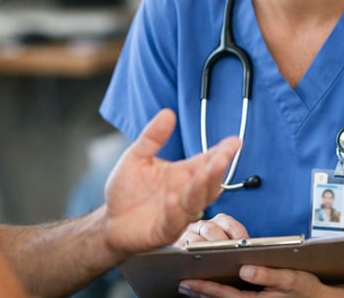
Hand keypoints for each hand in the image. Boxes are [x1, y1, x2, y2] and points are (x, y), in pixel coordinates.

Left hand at [100, 108, 240, 254]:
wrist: (109, 220)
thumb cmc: (126, 190)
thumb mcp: (137, 156)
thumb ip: (153, 136)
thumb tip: (167, 113)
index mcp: (183, 174)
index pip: (207, 161)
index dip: (222, 152)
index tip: (234, 141)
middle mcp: (185, 193)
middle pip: (209, 182)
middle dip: (217, 169)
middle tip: (222, 156)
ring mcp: (178, 212)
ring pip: (196, 201)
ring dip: (201, 188)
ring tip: (203, 173)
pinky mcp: (165, 230)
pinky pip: (175, 221)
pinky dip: (176, 211)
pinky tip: (174, 199)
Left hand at [179, 266, 329, 297]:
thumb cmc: (306, 289)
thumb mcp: (292, 280)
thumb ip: (269, 275)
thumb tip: (245, 269)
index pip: (226, 295)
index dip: (206, 288)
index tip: (189, 281)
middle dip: (200, 292)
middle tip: (181, 283)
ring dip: (207, 294)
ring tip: (189, 285)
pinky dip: (219, 294)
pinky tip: (209, 288)